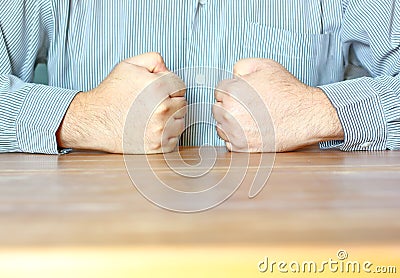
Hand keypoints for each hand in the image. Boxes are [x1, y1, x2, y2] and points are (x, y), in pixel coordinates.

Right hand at [57, 52, 186, 153]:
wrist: (92, 121)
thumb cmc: (110, 94)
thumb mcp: (129, 65)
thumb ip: (154, 60)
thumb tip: (168, 70)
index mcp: (159, 88)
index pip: (181, 87)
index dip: (169, 88)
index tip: (158, 92)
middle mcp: (162, 109)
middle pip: (182, 105)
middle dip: (170, 103)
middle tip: (152, 105)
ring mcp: (160, 130)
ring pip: (180, 123)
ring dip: (170, 120)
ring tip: (151, 117)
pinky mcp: (157, 146)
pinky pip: (174, 140)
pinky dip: (166, 136)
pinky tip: (150, 130)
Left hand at [213, 58, 343, 151]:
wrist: (307, 115)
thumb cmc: (289, 92)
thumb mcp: (266, 66)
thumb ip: (242, 66)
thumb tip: (232, 76)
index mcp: (232, 91)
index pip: (218, 91)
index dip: (232, 92)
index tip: (242, 96)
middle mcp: (230, 112)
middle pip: (217, 109)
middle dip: (229, 107)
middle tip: (247, 107)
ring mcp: (235, 132)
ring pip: (220, 126)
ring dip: (230, 123)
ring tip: (250, 119)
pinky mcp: (242, 147)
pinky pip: (228, 142)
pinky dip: (236, 138)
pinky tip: (251, 130)